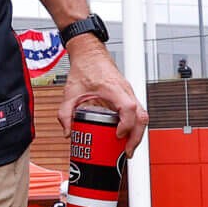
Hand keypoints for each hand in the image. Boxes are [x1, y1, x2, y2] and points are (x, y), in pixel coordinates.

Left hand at [59, 37, 145, 152]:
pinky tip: (125, 137)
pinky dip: (134, 126)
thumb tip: (68, 132)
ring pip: (142, 115)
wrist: (90, 54)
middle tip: (126, 152)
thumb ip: (65, 113)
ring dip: (137, 133)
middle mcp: (125, 91)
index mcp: (113, 88)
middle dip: (136, 137)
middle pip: (141, 116)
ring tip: (127, 149)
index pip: (128, 108)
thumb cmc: (85, 67)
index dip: (126, 124)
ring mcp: (129, 93)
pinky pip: (137, 113)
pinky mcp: (127, 96)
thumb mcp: (70, 92)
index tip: (117, 135)